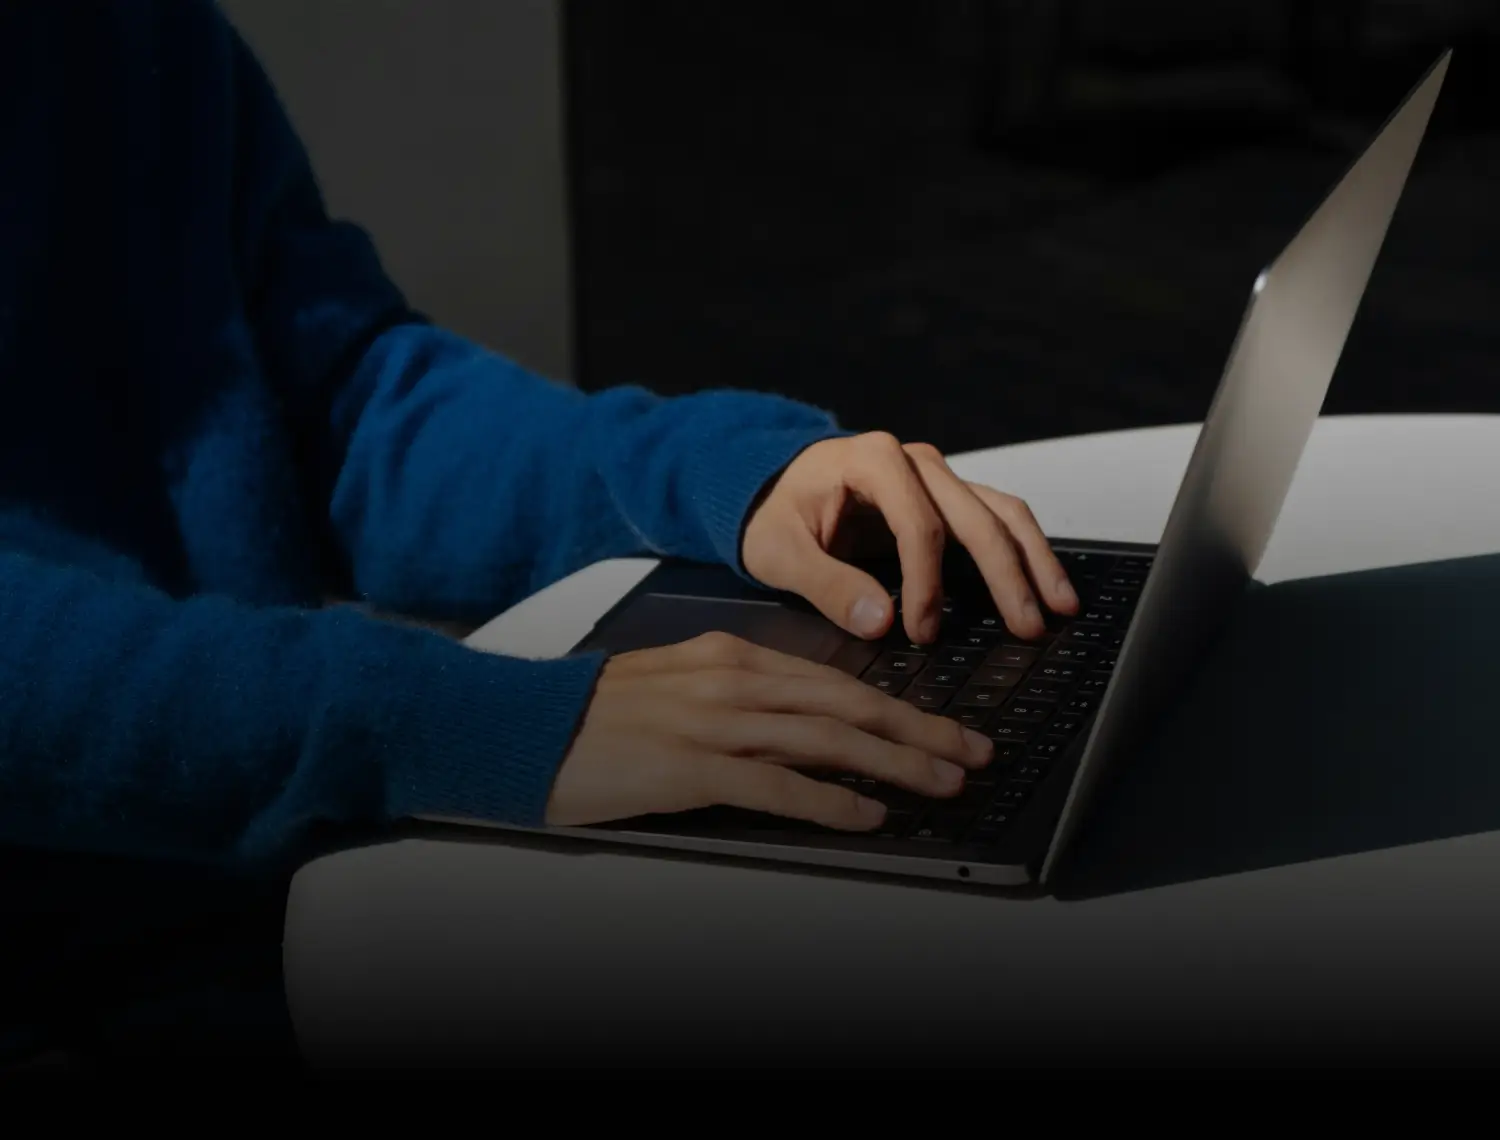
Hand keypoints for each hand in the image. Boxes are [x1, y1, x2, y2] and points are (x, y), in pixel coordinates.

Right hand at [546, 632, 993, 829]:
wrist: (522, 726)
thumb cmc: (597, 715)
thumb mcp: (678, 685)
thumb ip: (740, 697)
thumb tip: (803, 726)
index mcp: (733, 655)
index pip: (836, 681)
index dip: (899, 706)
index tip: (944, 725)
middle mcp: (733, 679)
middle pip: (848, 703)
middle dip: (921, 729)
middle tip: (975, 752)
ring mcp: (713, 721)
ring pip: (827, 738)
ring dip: (896, 762)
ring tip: (945, 783)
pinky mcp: (689, 766)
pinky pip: (776, 784)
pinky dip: (829, 799)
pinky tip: (867, 815)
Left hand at [742, 433, 1078, 643]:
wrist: (771, 487)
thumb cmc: (773, 516)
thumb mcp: (779, 552)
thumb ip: (826, 584)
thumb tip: (880, 621)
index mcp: (873, 460)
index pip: (919, 524)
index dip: (928, 582)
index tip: (923, 631)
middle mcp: (915, 461)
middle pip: (977, 516)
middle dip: (1007, 576)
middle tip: (1029, 627)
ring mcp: (937, 476)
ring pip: (1002, 512)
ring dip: (1034, 561)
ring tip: (1061, 609)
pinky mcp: (947, 497)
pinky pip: (996, 519)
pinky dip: (1024, 553)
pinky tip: (1044, 589)